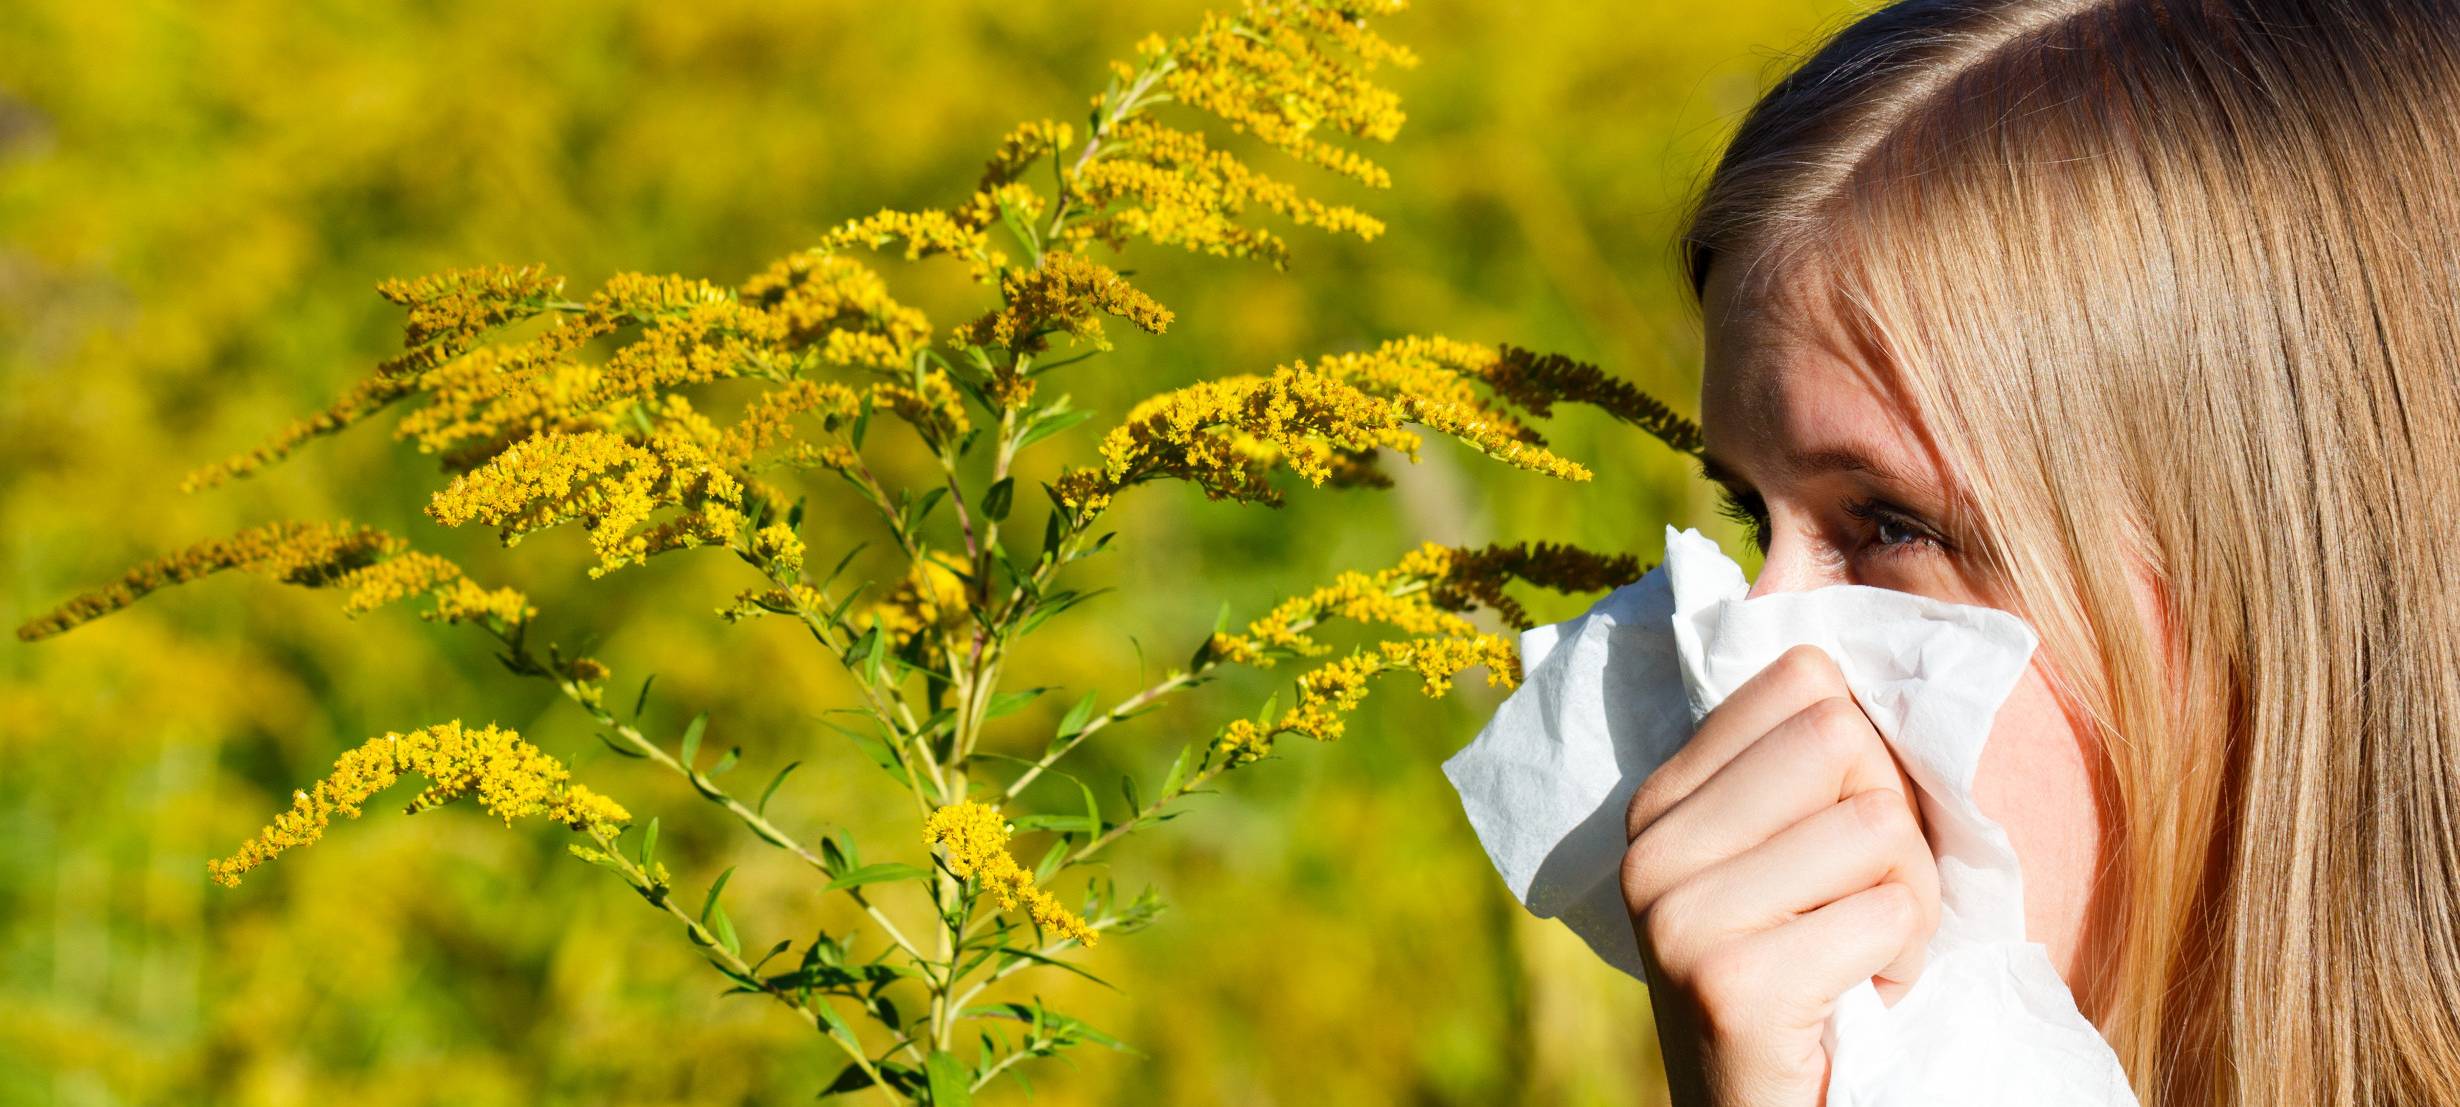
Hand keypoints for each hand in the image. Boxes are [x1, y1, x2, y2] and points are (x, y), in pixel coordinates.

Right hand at [1621, 643, 1942, 1106]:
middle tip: (1856, 905)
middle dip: (1891, 825)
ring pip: (1878, 825)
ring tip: (1855, 955)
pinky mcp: (1730, 983)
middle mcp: (1650, 848)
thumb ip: (1803, 762)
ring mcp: (1678, 915)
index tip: (1834, 838)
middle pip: (1842, 739)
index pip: (1802, 679)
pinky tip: (1854, 1000)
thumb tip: (1830, 610)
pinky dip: (1902, 962)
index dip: (1861, 754)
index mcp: (1660, 801)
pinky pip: (1890, 913)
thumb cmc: (1810, 981)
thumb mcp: (1790, 858)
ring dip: (1906, 902)